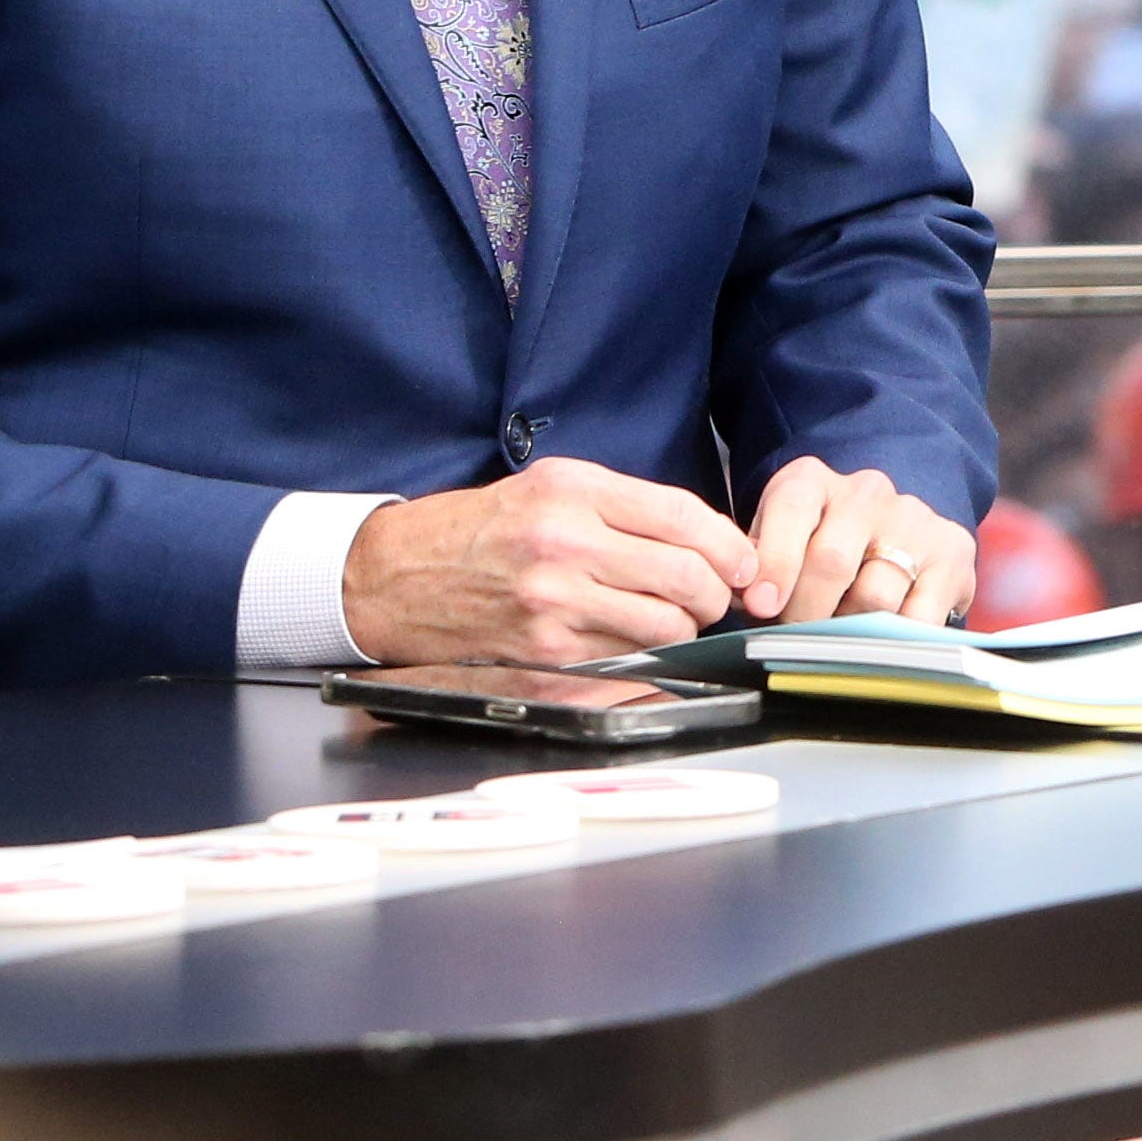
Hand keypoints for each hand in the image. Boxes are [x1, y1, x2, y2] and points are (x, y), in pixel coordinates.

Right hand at [342, 460, 760, 663]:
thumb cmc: (484, 527)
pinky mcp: (543, 649)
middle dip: (715, 591)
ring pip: (664, 623)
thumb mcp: (554, 486)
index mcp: (574, 492)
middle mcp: (566, 544)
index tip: (744, 563)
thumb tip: (710, 537)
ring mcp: (554, 602)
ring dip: (683, 626)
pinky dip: (643, 650)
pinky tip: (633, 637)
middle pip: (686, 575)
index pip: (685, 518)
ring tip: (674, 617)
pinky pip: (625, 655)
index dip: (730, 545)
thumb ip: (629, 506)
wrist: (397, 575)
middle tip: (715, 595)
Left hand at [744, 458, 976, 624]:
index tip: (762, 605)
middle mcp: (866, 492)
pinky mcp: (953, 551)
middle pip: (832, 559)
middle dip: (805, 611)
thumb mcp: (775, 544)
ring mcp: (914, 520)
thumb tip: (748, 601)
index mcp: (811, 480)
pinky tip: (880, 641)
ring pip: (875, 594)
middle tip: (794, 637)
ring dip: (849, 628)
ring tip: (837, 637)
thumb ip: (758, 566)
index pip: (793, 509)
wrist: (887, 532)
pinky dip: (895, 639)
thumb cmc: (815, 547)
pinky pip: (920, 614)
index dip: (775, 562)